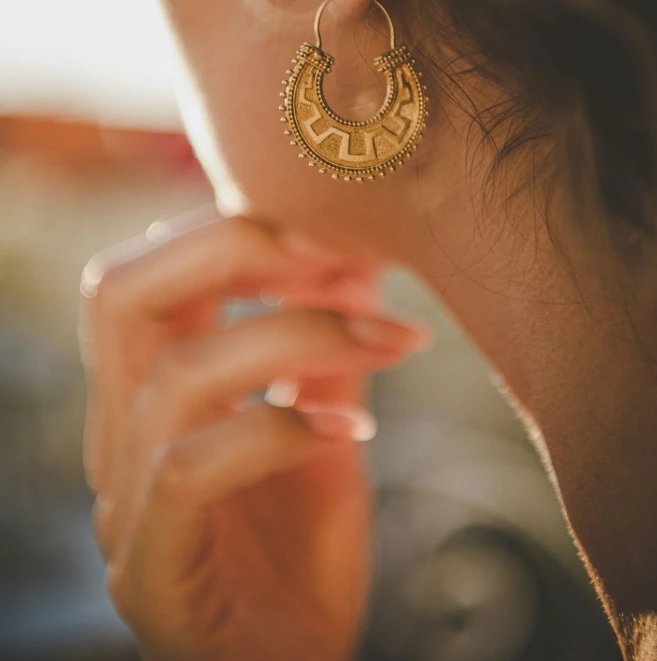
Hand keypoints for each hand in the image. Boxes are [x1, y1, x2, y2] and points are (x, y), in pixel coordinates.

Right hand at [80, 212, 428, 660]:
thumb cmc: (303, 558)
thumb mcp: (325, 429)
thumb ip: (326, 351)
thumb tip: (358, 256)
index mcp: (144, 394)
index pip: (144, 274)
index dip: (229, 231)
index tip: (333, 229)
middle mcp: (116, 439)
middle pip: (120, 295)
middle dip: (232, 249)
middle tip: (337, 252)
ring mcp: (123, 508)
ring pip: (173, 375)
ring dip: (296, 333)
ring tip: (392, 338)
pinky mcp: (150, 574)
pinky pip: (192, 470)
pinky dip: (279, 428)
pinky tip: (355, 427)